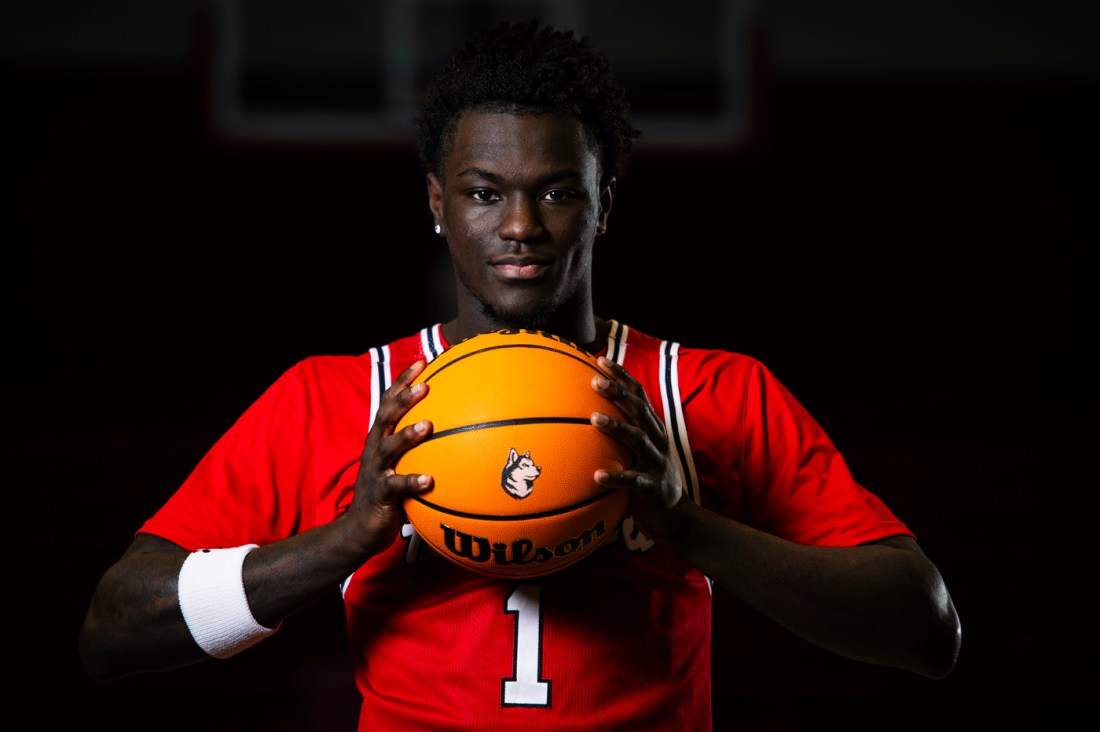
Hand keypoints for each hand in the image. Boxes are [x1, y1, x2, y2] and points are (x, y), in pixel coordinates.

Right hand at [346, 360, 434, 554]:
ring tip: (428, 425)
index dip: (402, 382)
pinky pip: (397, 486)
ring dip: (407, 435)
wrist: (361, 528)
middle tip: (425, 386)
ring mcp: (376, 471)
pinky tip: (430, 480)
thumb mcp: (401, 463)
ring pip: (389, 447)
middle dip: (403, 400)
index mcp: (380, 438)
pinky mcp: (381, 495)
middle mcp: (375, 449)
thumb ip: (419, 447)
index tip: (422, 363)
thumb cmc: (389, 492)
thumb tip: (457, 429)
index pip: (389, 402)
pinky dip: (412, 481)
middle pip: (386, 417)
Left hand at [590, 356, 685, 541]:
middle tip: (594, 381)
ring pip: (638, 439)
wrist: (676, 518)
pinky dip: (617, 477)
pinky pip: (634, 481)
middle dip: (618, 392)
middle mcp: (657, 440)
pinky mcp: (653, 488)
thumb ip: (619, 435)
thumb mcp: (636, 453)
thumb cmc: (647, 479)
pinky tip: (597, 476)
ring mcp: (657, 463)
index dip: (622, 376)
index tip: (600, 360)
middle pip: (638, 409)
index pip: (638, 395)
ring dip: (616, 427)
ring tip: (594, 418)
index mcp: (652, 428)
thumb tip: (582, 417)